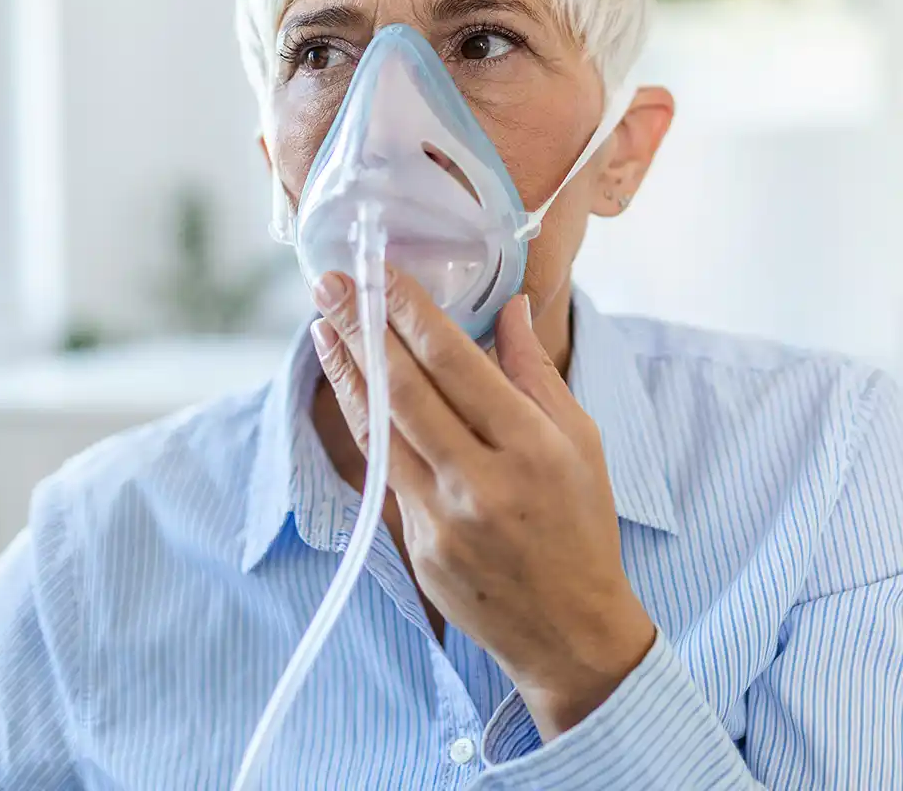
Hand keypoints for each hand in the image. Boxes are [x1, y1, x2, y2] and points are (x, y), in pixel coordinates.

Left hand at [310, 267, 655, 740]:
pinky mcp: (417, 544)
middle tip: (331, 284)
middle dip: (361, 327)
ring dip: (345, 370)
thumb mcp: (582, 441)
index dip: (410, 311)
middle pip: (404, 389)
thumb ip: (536, 372)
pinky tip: (348, 385)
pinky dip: (361, 419)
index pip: (454, 362)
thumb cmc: (582, 525)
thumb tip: (510, 305)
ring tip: (323, 325)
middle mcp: (480, 482)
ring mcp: (441, 518)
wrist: (570, 634)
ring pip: (379, 428)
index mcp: (530, 448)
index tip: (381, 272)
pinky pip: (381, 468)